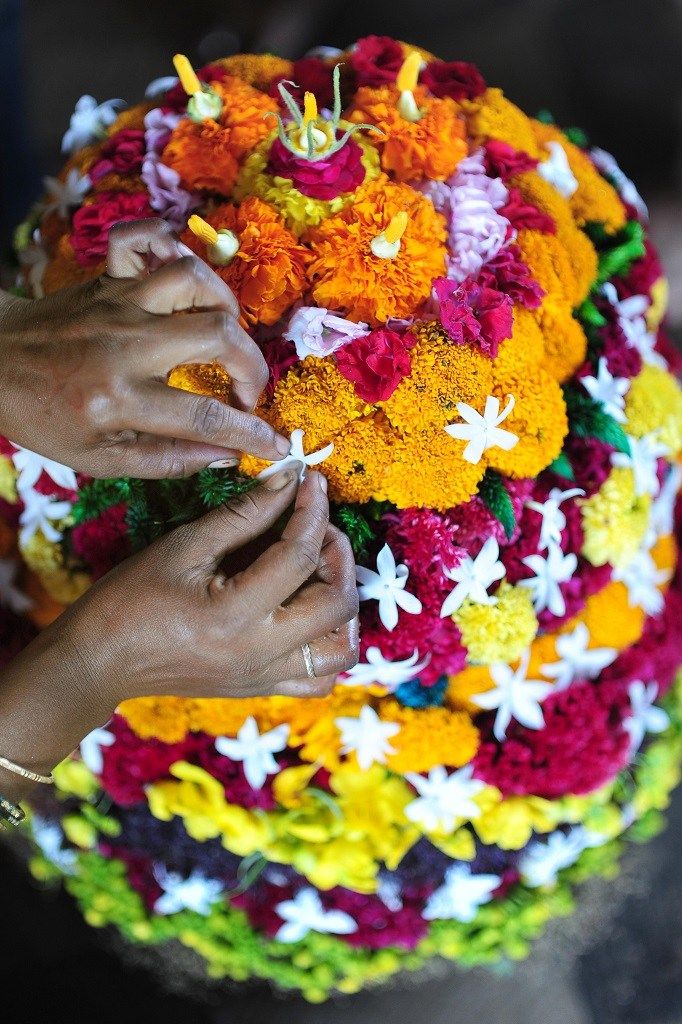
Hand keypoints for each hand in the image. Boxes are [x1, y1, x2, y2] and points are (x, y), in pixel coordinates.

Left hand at [0, 219, 289, 477]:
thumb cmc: (45, 417)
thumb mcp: (99, 459)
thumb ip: (166, 461)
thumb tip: (226, 455)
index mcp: (118, 399)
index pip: (204, 417)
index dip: (251, 434)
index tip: (276, 446)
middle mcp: (124, 344)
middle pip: (217, 335)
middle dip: (252, 367)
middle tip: (246, 391)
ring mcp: (117, 302)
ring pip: (193, 279)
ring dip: (225, 307)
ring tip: (223, 336)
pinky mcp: (109, 277)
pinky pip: (144, 238)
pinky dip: (170, 244)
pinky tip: (182, 277)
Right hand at [79, 468, 358, 698]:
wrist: (97, 662)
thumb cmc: (129, 600)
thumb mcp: (183, 546)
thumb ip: (242, 514)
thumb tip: (288, 480)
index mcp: (234, 617)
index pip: (299, 556)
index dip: (313, 510)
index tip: (311, 482)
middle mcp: (258, 654)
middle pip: (337, 605)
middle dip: (338, 555)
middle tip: (317, 527)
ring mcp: (264, 677)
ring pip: (340, 651)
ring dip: (343, 604)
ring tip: (321, 571)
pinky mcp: (261, 687)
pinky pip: (320, 679)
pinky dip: (329, 645)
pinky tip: (312, 612)